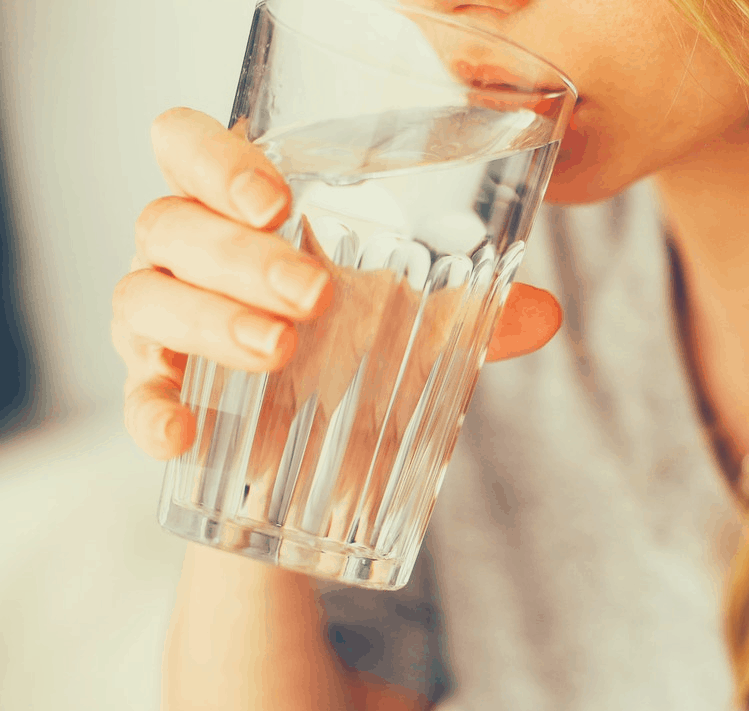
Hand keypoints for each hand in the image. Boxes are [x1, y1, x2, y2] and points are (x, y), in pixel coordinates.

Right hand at [112, 107, 562, 460]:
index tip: (278, 201)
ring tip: (281, 350)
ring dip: (209, 319)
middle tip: (313, 294)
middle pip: (170, 221)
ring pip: (143, 295)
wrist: (316, 456)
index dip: (216, 158)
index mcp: (243, 214)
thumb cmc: (355, 355)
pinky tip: (182, 434)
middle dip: (239, 254)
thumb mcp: (417, 330)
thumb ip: (475, 316)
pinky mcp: (158, 393)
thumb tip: (547, 314)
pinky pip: (134, 394)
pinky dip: (150, 409)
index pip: (189, 147)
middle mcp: (189, 255)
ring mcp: (163, 322)